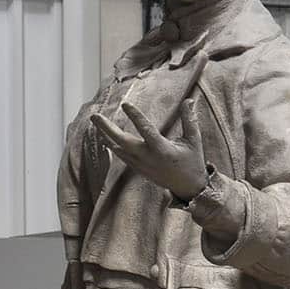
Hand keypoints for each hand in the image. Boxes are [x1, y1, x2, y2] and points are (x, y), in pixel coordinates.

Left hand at [90, 98, 208, 200]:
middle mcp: (149, 158)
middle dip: (108, 128)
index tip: (125, 104)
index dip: (135, 117)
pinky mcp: (139, 169)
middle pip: (123, 142)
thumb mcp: (194, 141)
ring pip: (119, 149)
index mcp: (163, 150)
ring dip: (106, 135)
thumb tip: (189, 99)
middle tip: (95, 115)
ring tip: (96, 121)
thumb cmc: (192, 162)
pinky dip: (113, 146)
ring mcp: (142, 165)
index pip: (146, 130)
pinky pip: (122, 156)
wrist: (188, 188)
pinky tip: (105, 136)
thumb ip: (189, 120)